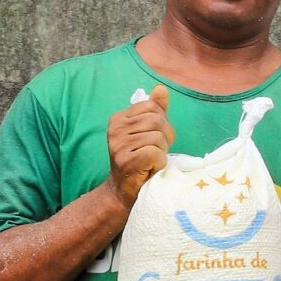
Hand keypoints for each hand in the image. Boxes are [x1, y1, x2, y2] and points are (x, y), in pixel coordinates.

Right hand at [105, 85, 174, 206]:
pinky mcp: (126, 161)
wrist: (124, 192)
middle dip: (165, 138)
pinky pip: (156, 153)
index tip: (155, 138)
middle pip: (158, 121)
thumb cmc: (139, 161)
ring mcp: (118, 145)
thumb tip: (161, 89)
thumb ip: (155, 111)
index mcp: (119, 118)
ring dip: (162, 152)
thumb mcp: (147, 132)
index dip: (163, 123)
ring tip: (151, 162)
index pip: (152, 107)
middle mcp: (115, 129)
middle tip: (156, 152)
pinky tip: (149, 169)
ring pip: (158, 138)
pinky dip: (159, 163)